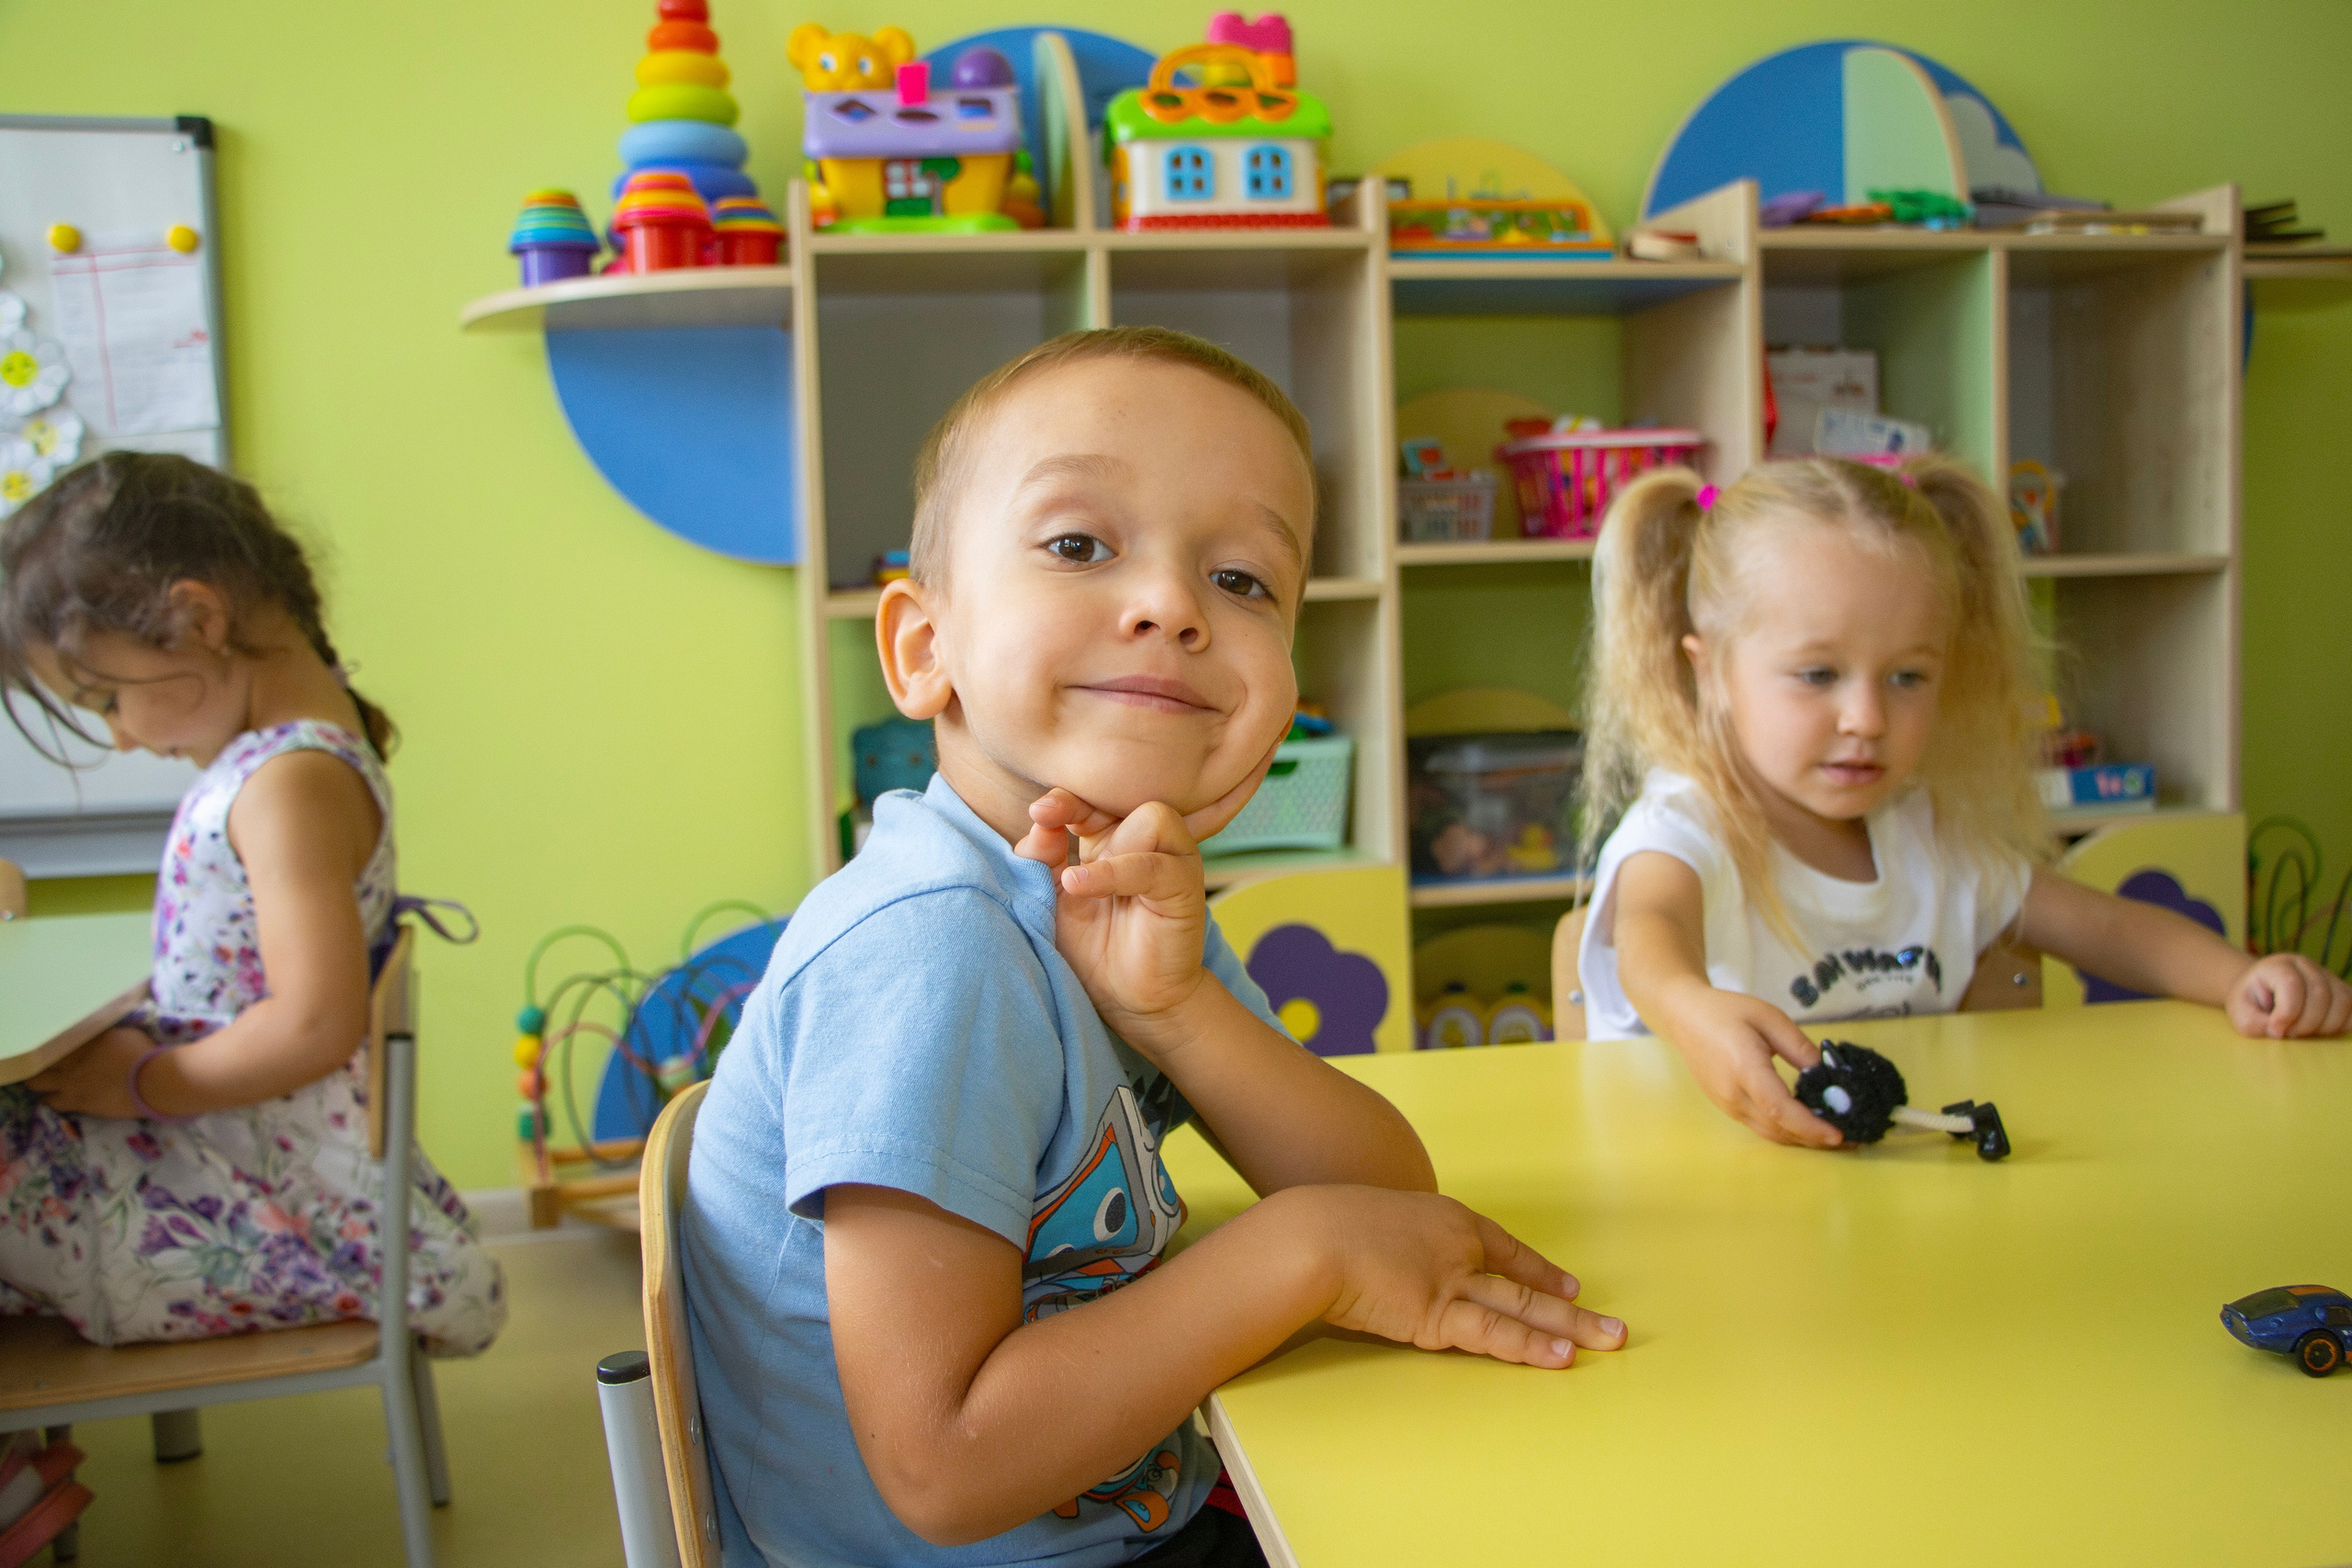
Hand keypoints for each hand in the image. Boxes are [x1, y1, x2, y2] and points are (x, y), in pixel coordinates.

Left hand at [28, 1025, 157, 1118]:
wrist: (153, 1082)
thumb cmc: (143, 1053)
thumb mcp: (123, 1034)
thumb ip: (103, 1037)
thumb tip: (97, 1037)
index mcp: (81, 1042)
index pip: (53, 1041)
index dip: (51, 1043)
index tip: (53, 1045)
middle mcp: (68, 1062)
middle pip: (39, 1060)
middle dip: (39, 1063)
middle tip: (46, 1065)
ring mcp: (69, 1084)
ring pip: (38, 1085)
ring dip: (41, 1084)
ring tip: (48, 1084)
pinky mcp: (78, 1103)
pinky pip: (55, 1104)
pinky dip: (54, 1101)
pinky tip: (59, 1099)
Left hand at [1013, 744, 1277, 1048]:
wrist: (1129, 1002)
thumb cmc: (1091, 950)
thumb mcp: (1052, 899)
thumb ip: (1042, 858)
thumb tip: (1040, 823)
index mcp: (1113, 839)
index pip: (1095, 800)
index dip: (1067, 799)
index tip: (1038, 812)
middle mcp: (1146, 843)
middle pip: (1125, 800)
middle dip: (1083, 806)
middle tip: (1048, 817)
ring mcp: (1172, 862)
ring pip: (1152, 818)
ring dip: (1109, 845)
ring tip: (1074, 883)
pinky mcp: (1185, 888)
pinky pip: (1154, 866)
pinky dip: (1116, 872)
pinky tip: (1079, 885)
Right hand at [1298, 1185, 1625, 1368]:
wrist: (1309, 1236)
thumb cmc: (1323, 1228)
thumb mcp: (1368, 1222)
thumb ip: (1393, 1244)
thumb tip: (1390, 1263)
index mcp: (1442, 1218)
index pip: (1502, 1246)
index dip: (1537, 1269)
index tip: (1567, 1284)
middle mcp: (1458, 1246)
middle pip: (1525, 1281)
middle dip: (1570, 1306)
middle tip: (1612, 1325)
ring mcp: (1452, 1280)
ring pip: (1523, 1308)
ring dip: (1570, 1327)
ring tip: (1609, 1341)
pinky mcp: (1438, 1315)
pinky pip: (1493, 1334)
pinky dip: (1530, 1346)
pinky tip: (1561, 1355)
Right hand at [1658, 982, 1842, 1147]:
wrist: (1684, 1017)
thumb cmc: (1726, 1011)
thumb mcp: (1768, 1016)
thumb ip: (1799, 1045)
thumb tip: (1826, 1072)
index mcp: (1744, 1068)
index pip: (1781, 1109)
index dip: (1811, 1126)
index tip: (1839, 1134)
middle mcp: (1733, 1094)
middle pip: (1779, 1129)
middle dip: (1816, 1138)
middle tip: (1853, 1138)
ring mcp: (1728, 1105)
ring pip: (1771, 1133)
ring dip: (1803, 1139)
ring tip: (1836, 1137)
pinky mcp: (1727, 1108)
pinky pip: (1762, 1127)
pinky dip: (1788, 1131)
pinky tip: (1808, 1125)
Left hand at [2227, 953, 2351, 1038]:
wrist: (2261, 993)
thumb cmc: (2251, 1003)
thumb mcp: (2241, 1014)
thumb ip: (2254, 1023)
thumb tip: (2280, 1031)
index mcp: (2278, 965)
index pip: (2292, 984)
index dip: (2287, 1013)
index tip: (2275, 1030)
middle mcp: (2305, 966)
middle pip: (2321, 994)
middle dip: (2306, 1024)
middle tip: (2289, 1034)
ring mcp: (2327, 976)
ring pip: (2343, 1001)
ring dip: (2326, 1026)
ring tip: (2304, 1032)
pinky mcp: (2341, 991)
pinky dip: (2341, 1025)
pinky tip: (2321, 1030)